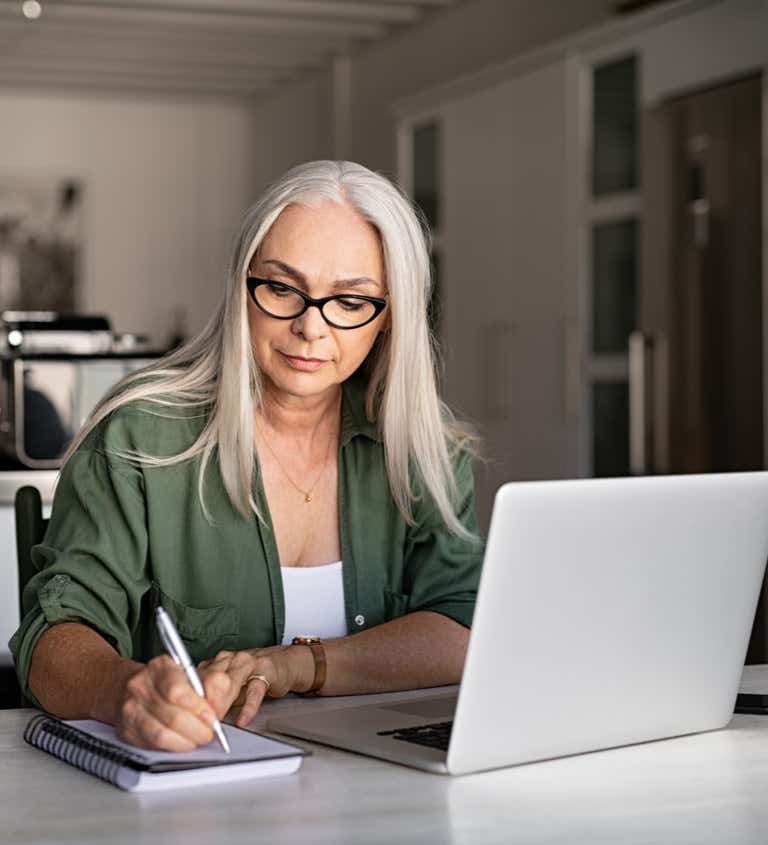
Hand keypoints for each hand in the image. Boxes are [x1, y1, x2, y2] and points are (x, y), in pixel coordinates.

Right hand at [114, 655, 225, 751]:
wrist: (131, 687)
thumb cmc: (169, 681)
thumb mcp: (192, 674)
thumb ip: (211, 685)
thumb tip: (217, 705)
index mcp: (160, 667)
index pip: (177, 691)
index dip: (198, 708)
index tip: (212, 717)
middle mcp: (141, 686)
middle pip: (171, 716)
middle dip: (197, 729)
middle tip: (209, 733)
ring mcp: (131, 709)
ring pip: (161, 734)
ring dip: (186, 742)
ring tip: (198, 739)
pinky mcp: (126, 730)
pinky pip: (152, 745)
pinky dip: (172, 747)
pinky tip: (182, 742)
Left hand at [198, 645, 312, 726]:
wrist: (282, 663)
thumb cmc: (251, 677)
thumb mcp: (228, 687)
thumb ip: (211, 699)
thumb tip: (192, 721)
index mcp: (215, 663)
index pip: (196, 679)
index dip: (190, 699)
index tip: (186, 717)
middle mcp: (229, 660)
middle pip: (209, 678)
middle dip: (203, 702)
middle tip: (200, 722)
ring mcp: (247, 663)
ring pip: (229, 681)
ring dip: (221, 703)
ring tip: (217, 720)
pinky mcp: (266, 671)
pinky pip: (255, 690)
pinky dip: (248, 708)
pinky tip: (243, 719)